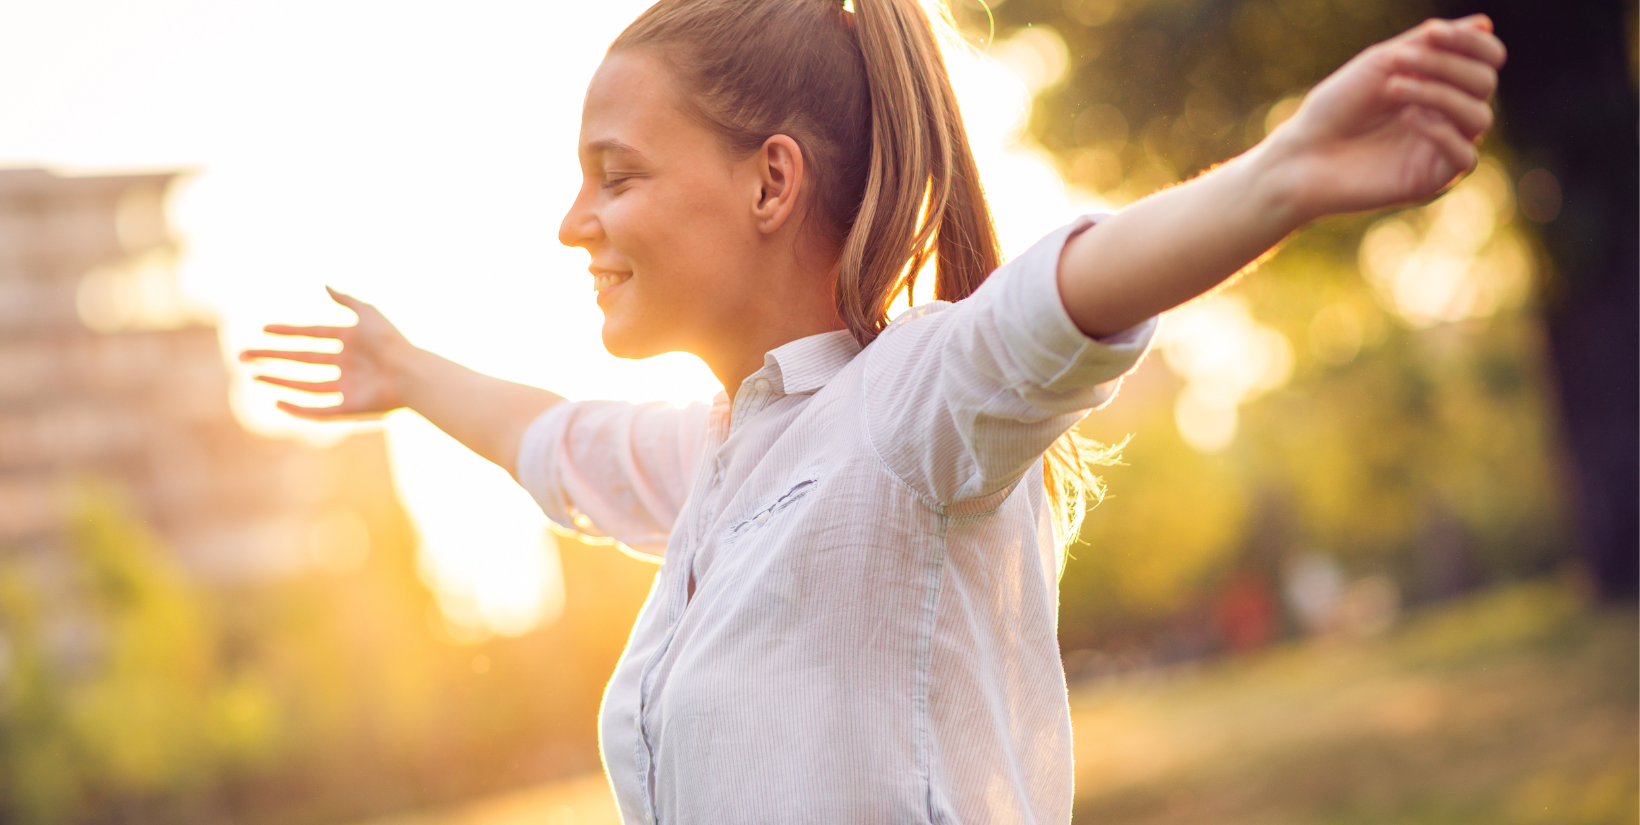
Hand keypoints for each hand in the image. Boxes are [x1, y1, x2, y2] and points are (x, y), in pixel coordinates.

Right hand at [239, 287, 414, 419]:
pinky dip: (298, 408)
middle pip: (301, 360)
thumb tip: (325, 285)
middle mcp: (346, 365)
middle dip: (272, 357)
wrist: (409, 372)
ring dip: (279, 380)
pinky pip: (318, 410)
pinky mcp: (349, 408)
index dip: (287, 332)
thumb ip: (346, 299)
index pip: (311, 335)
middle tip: (243, 354)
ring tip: (254, 375)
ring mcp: (347, 387)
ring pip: (305, 384)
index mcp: (350, 342)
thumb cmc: (391, 341)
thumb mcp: (368, 313)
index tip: (263, 330)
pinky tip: (277, 401)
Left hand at [1264, 15, 1506, 220]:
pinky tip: (1409, 120)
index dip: (1469, 42)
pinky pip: (1466, 156)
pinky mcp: (1434, 178)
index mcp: (1440, 83)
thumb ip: (1430, 43)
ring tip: (1392, 89)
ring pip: (1479, 116)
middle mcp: (1448, 114)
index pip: (1486, 59)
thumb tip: (1485, 23)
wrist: (1303, 155)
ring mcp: (1444, 147)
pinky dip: (1442, 132)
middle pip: (1484, 83)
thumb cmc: (1336, 107)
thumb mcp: (1381, 64)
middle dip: (1445, 65)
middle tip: (1397, 63)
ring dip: (1438, 94)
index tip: (1431, 32)